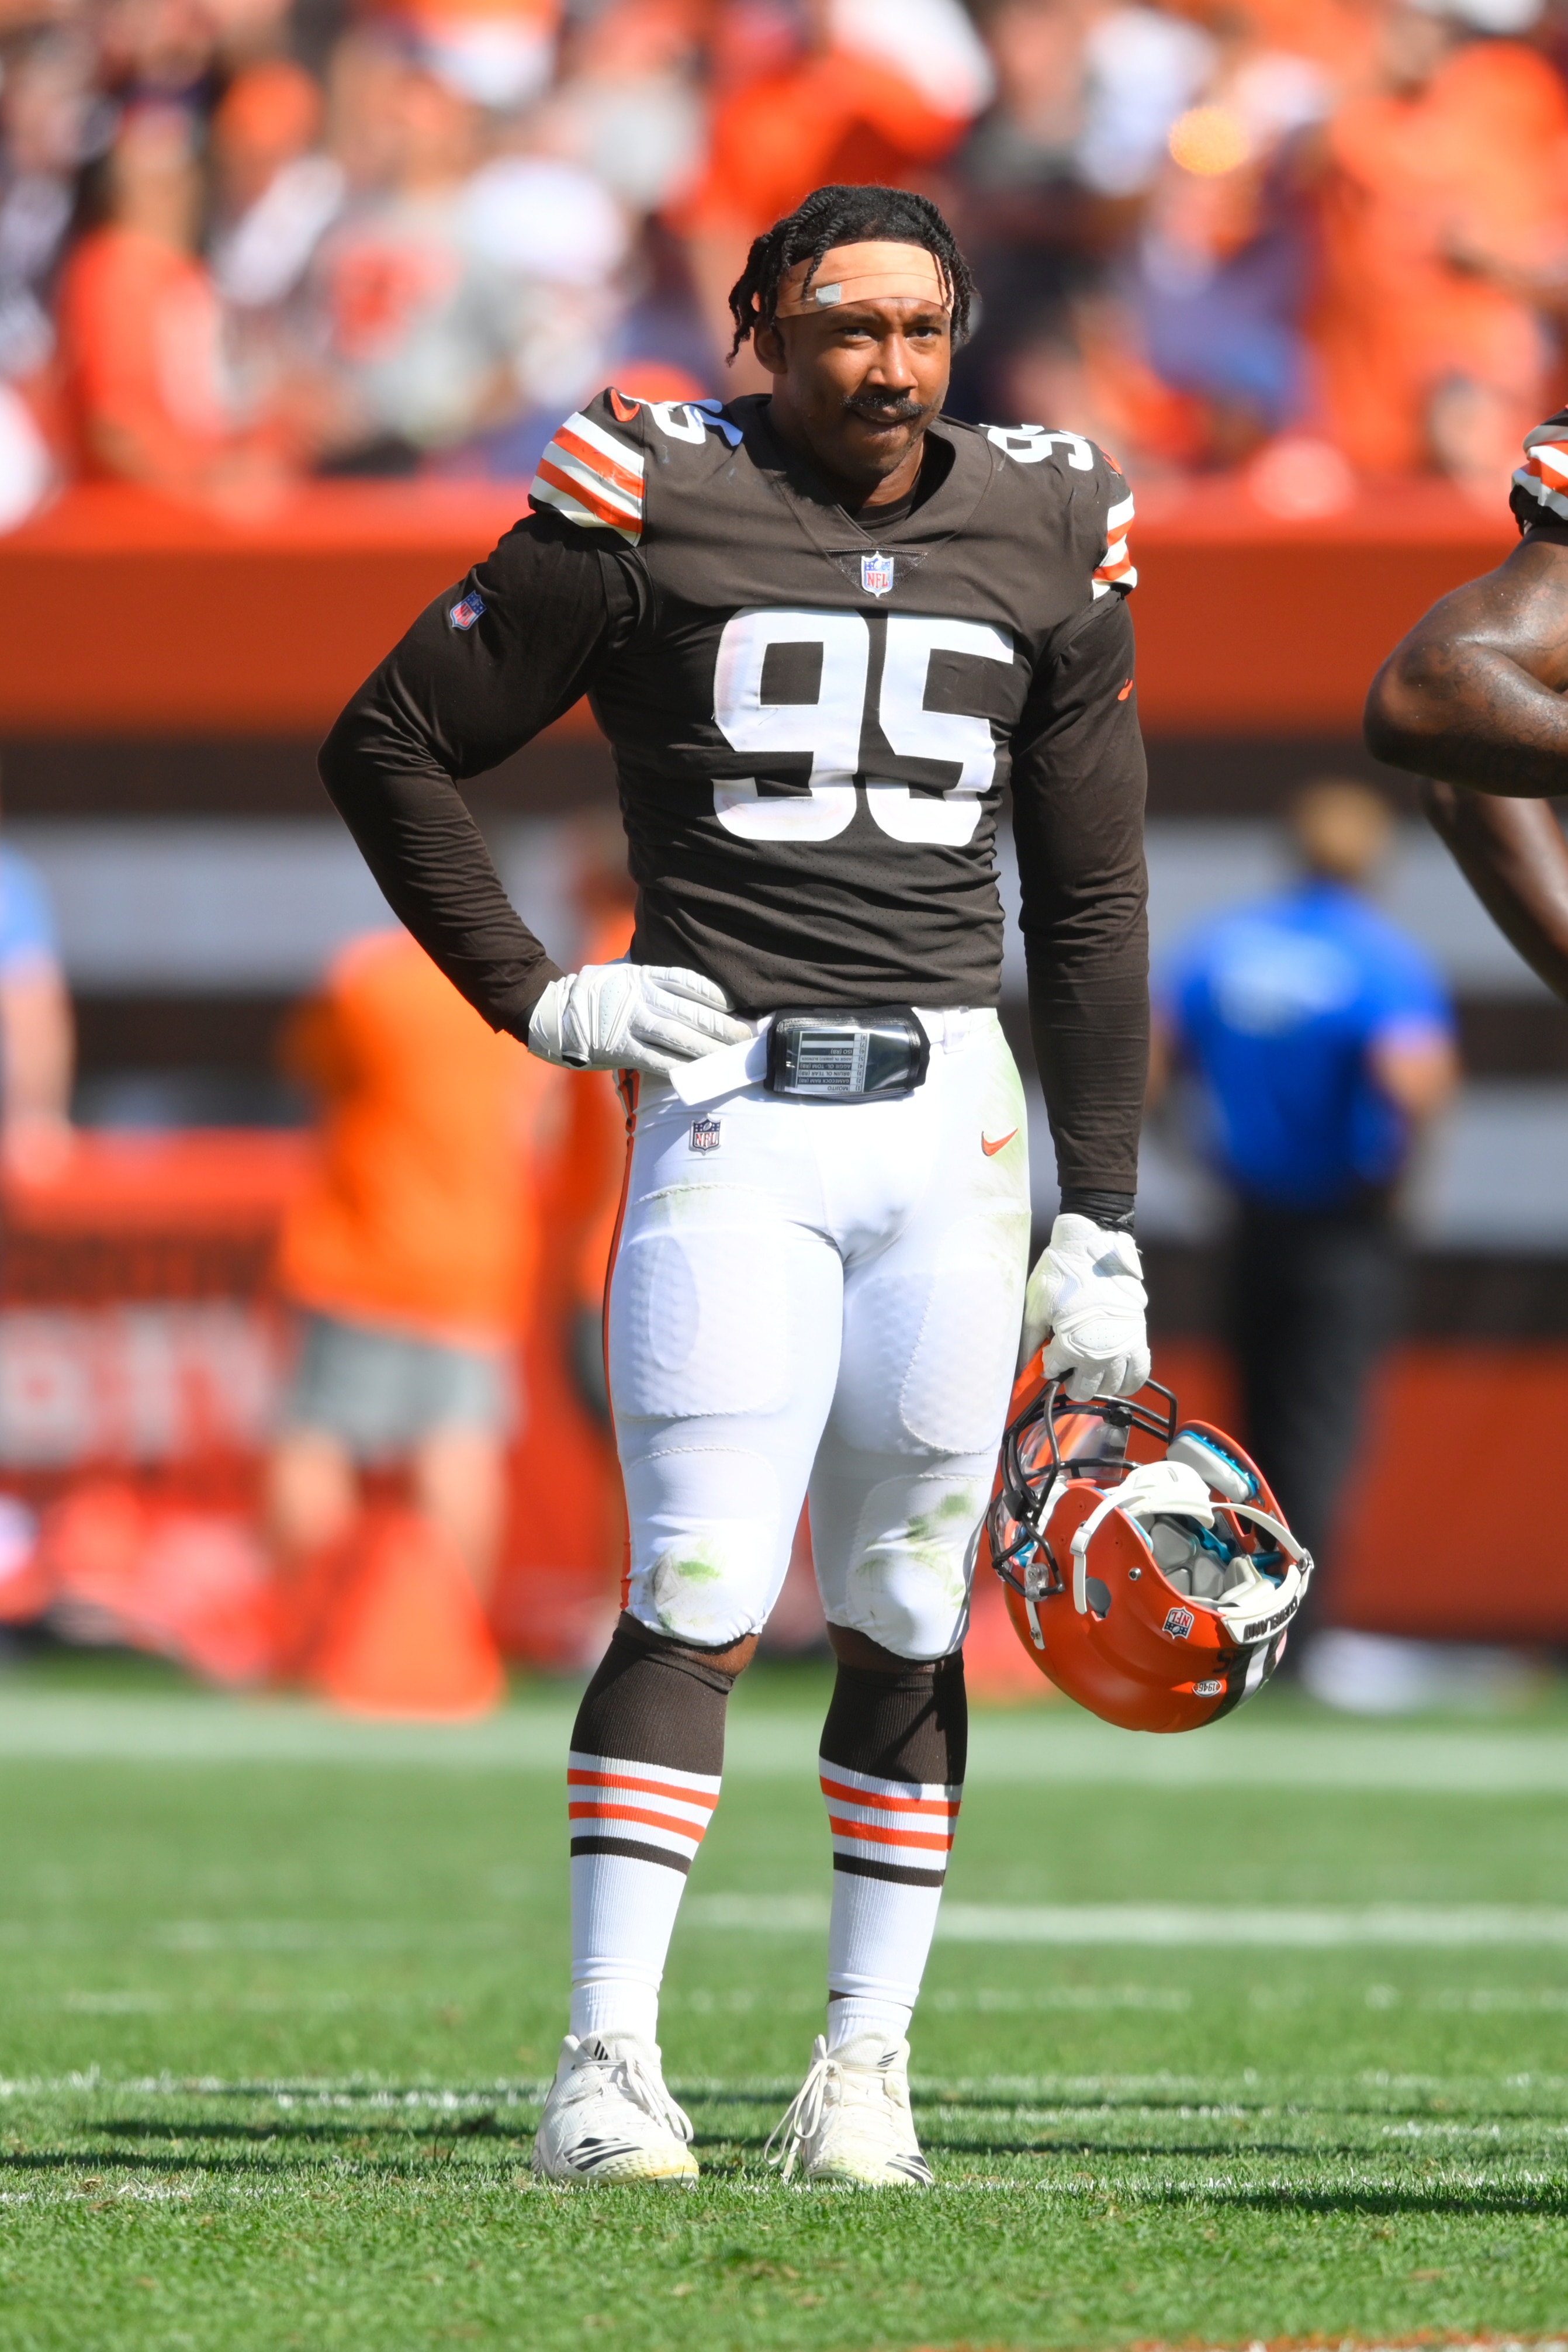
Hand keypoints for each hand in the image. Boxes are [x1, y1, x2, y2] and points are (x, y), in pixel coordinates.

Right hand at [527, 962, 750, 1074]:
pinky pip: (659, 1060)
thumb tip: (687, 987)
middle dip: (721, 1026)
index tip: (733, 1005)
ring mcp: (631, 1024)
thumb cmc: (594, 994)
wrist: (555, 1014)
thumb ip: (652, 977)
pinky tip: (702, 1073)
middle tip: (745, 1036)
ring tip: (731, 1056)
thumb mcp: (623, 972)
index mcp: (643, 976)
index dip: (714, 994)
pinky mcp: (623, 1050)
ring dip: (709, 1049)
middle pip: (690, 1012)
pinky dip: (683, 1067)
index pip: (687, 981)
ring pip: (680, 1037)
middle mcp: (641, 998)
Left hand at [1019, 1212, 1149, 1399]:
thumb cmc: (1061, 1273)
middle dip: (1071, 1381)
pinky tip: (1116, 1375)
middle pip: (1085, 1389)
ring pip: (1113, 1387)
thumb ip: (1027, 1342)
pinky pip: (1140, 1373)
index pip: (1054, 1372)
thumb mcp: (1035, 1306)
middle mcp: (1101, 1352)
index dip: (1048, 1364)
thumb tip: (1020, 1368)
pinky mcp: (1139, 1336)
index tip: (1047, 1354)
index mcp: (1072, 1346)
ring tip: (1089, 1371)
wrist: (1093, 1248)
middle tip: (1067, 1367)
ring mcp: (1124, 1346)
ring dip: (1098, 1384)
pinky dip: (1128, 1381)